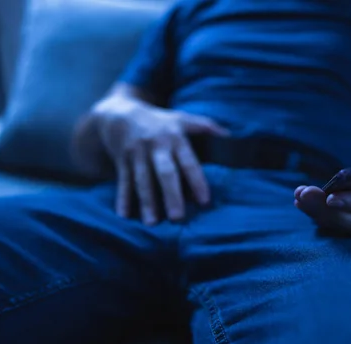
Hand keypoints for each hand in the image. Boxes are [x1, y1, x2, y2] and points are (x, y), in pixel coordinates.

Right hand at [87, 94, 228, 224]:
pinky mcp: (122, 162)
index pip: (188, 161)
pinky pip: (123, 182)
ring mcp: (137, 154)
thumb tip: (230, 136)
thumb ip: (206, 127)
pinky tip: (124, 215)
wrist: (120, 113)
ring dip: (147, 202)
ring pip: (143, 180)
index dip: (197, 181)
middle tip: (177, 217)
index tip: (204, 201)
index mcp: (175, 138)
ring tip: (152, 223)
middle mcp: (156, 146)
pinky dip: (122, 198)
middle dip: (171, 195)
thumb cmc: (160, 122)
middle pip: (165, 173)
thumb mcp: (182, 119)